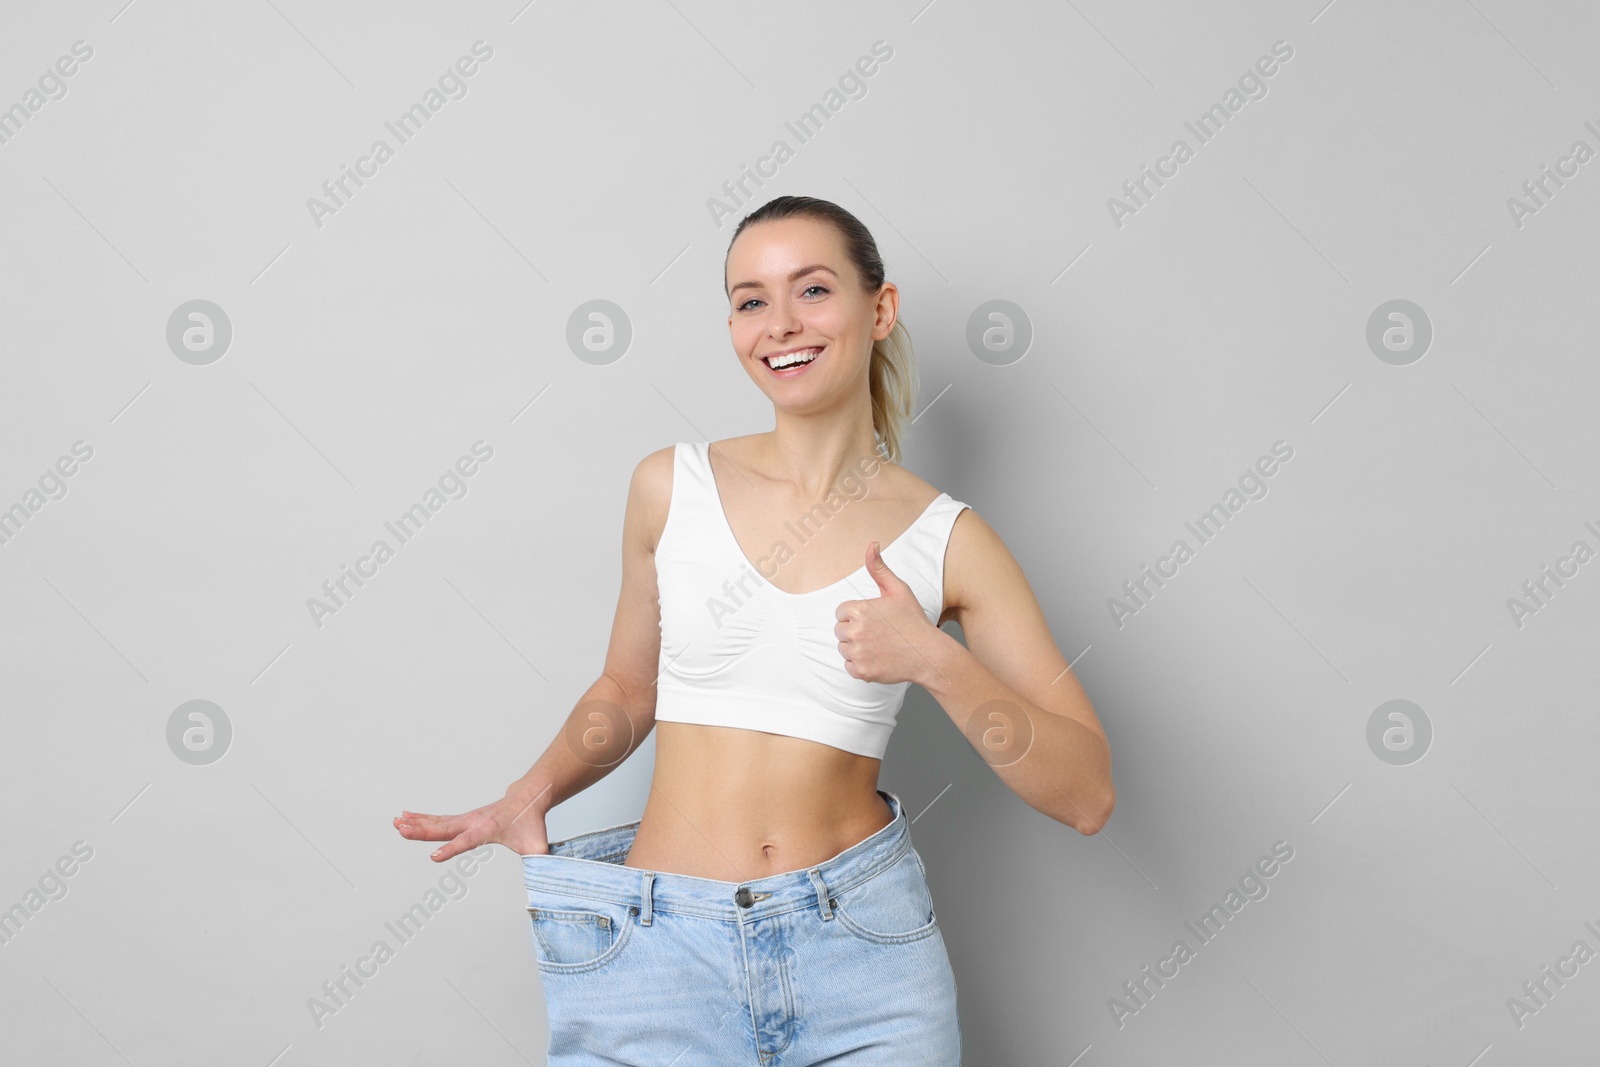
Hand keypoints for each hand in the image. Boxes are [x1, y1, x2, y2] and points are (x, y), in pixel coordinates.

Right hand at [394, 788, 553, 861]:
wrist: (529, 798)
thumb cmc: (532, 825)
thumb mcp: (539, 846)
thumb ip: (541, 863)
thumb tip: (548, 884)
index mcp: (488, 829)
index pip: (466, 841)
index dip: (452, 849)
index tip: (433, 858)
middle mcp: (473, 821)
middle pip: (444, 827)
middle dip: (422, 830)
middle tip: (401, 829)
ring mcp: (467, 818)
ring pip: (438, 822)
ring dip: (416, 823)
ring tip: (395, 823)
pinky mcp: (463, 818)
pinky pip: (439, 819)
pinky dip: (422, 818)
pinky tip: (404, 817)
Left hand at [834, 540, 938, 686]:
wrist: (928, 654)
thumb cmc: (913, 621)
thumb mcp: (898, 590)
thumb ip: (879, 568)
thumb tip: (872, 545)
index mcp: (858, 611)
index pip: (841, 612)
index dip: (857, 614)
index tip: (874, 618)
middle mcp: (854, 632)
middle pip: (839, 630)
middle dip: (854, 630)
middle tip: (878, 632)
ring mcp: (857, 653)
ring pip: (843, 648)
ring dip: (856, 647)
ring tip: (878, 644)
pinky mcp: (861, 671)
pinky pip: (849, 666)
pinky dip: (860, 664)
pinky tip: (877, 657)